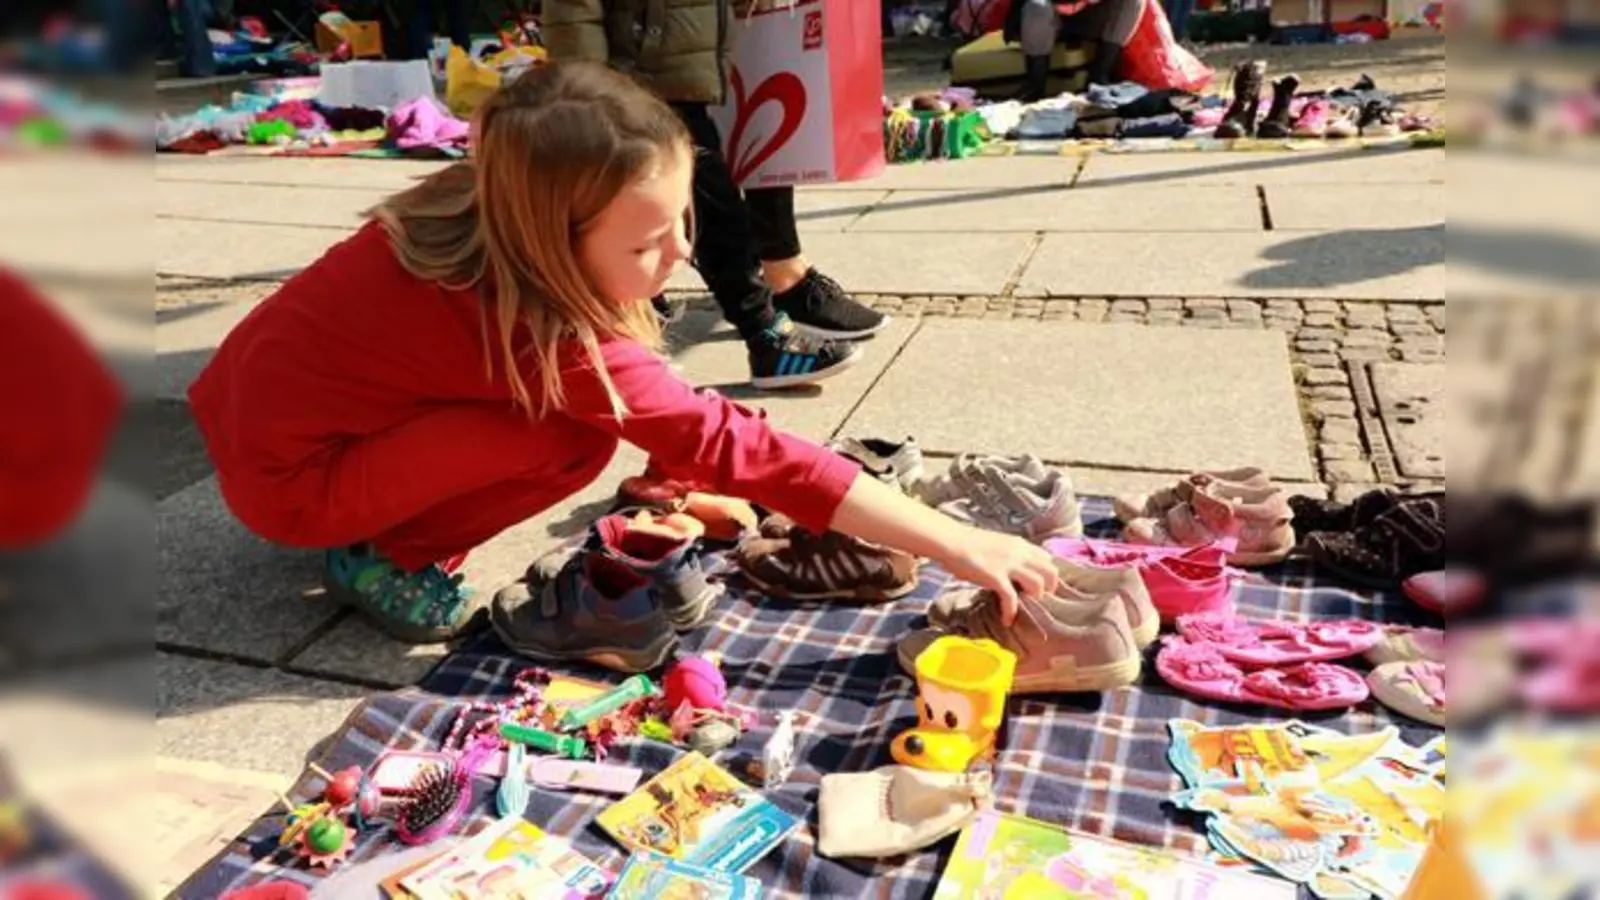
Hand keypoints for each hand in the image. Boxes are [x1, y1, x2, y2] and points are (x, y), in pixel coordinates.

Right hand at [936, 527, 1059, 625]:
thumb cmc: (969, 544)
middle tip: (1038, 600)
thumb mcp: (998, 544)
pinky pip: (1011, 598)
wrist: (951, 541)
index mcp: (1020, 544)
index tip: (1043, 586)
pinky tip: (1006, 620)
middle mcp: (1019, 553)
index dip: (1048, 574)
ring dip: (1033, 599)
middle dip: (1049, 589)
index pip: (1047, 559)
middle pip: (1050, 572)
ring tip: (1024, 607)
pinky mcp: (995, 577)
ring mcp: (1008, 564)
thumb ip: (1011, 554)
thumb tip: (1016, 570)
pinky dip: (1011, 612)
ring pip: (1037, 584)